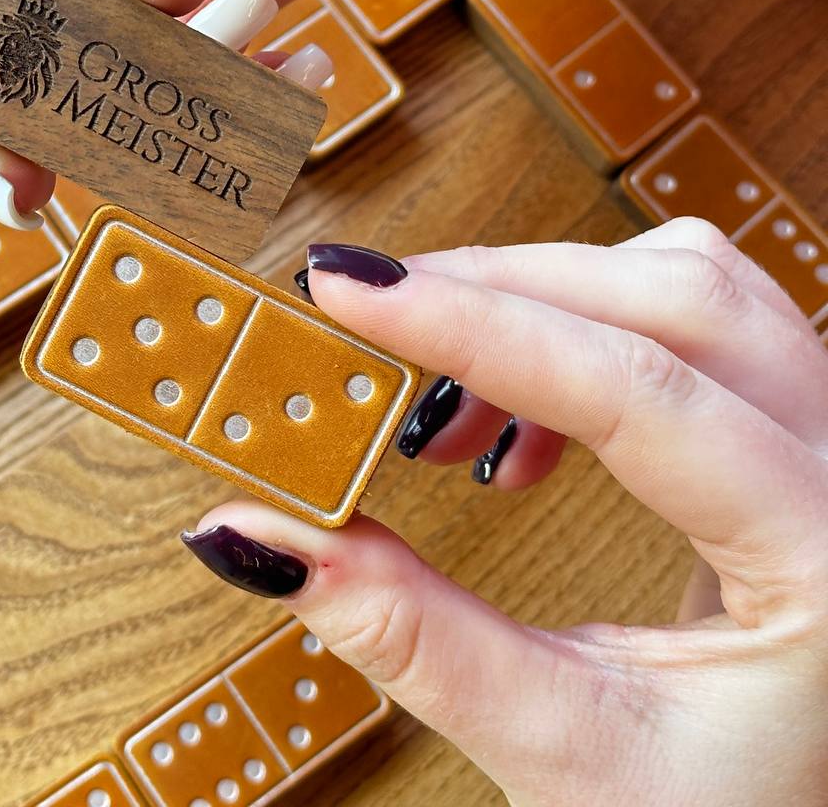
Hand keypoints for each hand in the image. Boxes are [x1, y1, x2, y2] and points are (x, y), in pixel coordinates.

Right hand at [183, 218, 827, 803]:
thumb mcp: (561, 748)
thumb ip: (407, 635)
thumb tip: (259, 533)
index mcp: (820, 559)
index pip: (639, 391)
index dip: (475, 328)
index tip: (352, 292)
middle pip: (671, 295)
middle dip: (498, 291)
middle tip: (367, 317)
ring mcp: (823, 437)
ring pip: (684, 283)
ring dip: (540, 305)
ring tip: (443, 408)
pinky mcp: (781, 427)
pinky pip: (684, 318)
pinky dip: (573, 335)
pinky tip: (513, 435)